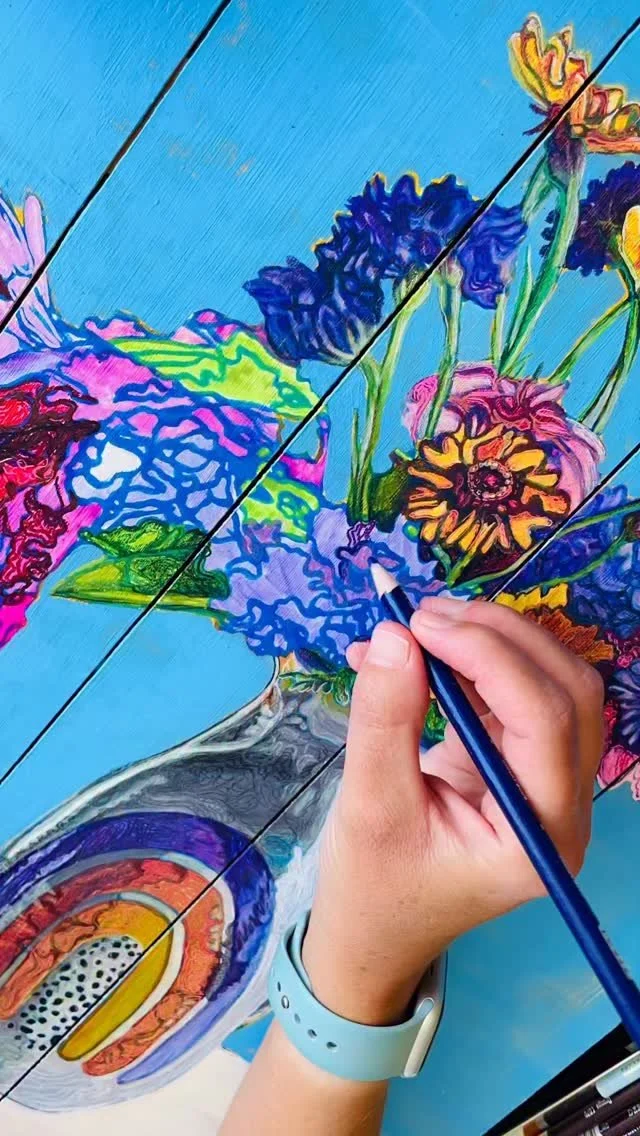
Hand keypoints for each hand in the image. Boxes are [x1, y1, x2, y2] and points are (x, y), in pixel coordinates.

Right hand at [302, 596, 604, 1026]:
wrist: (376, 932)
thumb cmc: (374, 888)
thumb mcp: (369, 805)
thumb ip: (385, 719)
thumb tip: (398, 635)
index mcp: (540, 835)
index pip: (544, 721)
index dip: (489, 657)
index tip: (419, 624)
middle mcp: (563, 806)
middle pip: (567, 692)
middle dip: (498, 638)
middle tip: (422, 615)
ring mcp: (549, 785)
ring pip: (550, 683)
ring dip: (489, 641)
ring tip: (416, 626)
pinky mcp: (523, 765)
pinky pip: (515, 695)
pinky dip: (470, 663)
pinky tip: (415, 653)